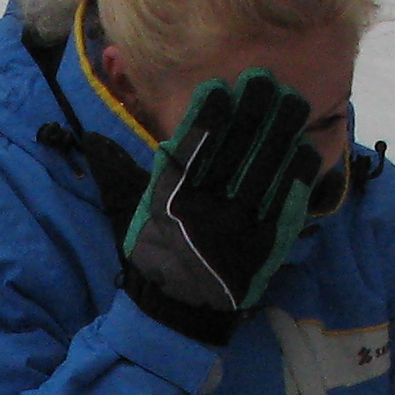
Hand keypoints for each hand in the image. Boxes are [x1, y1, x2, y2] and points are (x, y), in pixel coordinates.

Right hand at [117, 70, 324, 343]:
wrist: (177, 313)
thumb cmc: (152, 255)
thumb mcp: (129, 213)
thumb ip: (117, 171)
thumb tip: (89, 138)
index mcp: (171, 202)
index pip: (194, 152)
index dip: (211, 118)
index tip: (224, 88)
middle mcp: (205, 214)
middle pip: (235, 156)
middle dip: (253, 115)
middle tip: (268, 82)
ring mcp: (237, 231)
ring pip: (264, 175)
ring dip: (280, 136)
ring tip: (293, 104)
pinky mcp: (261, 248)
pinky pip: (283, 207)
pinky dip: (295, 178)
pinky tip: (304, 149)